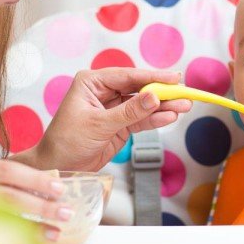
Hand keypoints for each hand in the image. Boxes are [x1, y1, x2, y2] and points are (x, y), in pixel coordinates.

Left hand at [34, 68, 191, 170]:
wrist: (58, 167)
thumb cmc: (67, 142)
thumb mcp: (98, 125)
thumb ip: (129, 111)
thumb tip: (154, 97)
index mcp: (92, 82)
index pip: (127, 75)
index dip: (152, 76)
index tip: (174, 77)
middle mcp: (104, 92)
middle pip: (139, 88)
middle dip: (162, 91)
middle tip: (184, 92)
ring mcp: (113, 108)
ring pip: (143, 104)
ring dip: (163, 106)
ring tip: (185, 106)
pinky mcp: (120, 125)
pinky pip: (141, 119)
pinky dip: (156, 119)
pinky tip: (171, 116)